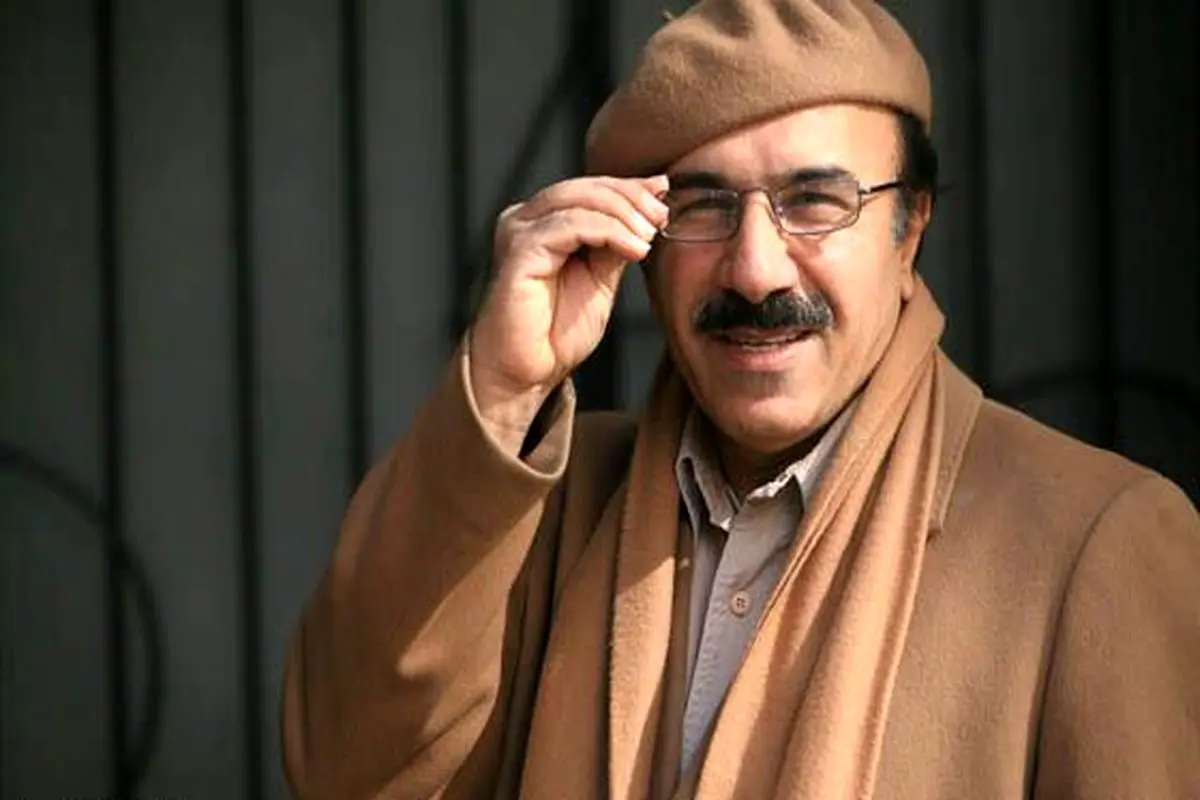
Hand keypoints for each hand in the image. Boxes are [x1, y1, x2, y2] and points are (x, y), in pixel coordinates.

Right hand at [468, 174, 668, 453]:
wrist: (526, 371)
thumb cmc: (557, 331)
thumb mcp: (601, 277)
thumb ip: (617, 241)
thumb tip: (651, 205)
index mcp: (544, 221)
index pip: (592, 187)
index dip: (631, 188)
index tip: (665, 197)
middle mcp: (526, 219)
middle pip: (587, 187)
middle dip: (631, 198)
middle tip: (660, 219)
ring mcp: (519, 232)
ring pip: (579, 200)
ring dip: (623, 215)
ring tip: (649, 238)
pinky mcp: (519, 250)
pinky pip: (569, 225)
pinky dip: (608, 231)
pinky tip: (633, 249)